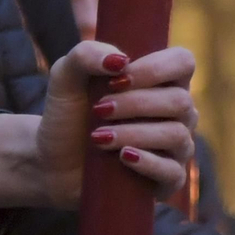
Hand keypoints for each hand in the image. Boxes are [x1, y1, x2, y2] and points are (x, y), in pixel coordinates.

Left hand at [36, 43, 197, 205]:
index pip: (183, 62)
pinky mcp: (167, 180)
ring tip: (99, 138)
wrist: (51, 160)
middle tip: (99, 110)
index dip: (155, 68)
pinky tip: (122, 157)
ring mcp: (175, 147)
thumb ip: (87, 54)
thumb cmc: (67, 113)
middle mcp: (176, 112)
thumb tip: (120, 60)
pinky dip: (148, 163)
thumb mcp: (65, 76)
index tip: (119, 78)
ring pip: (177, 135)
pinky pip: (173, 172)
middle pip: (179, 101)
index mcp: (161, 81)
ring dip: (134, 133)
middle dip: (136, 104)